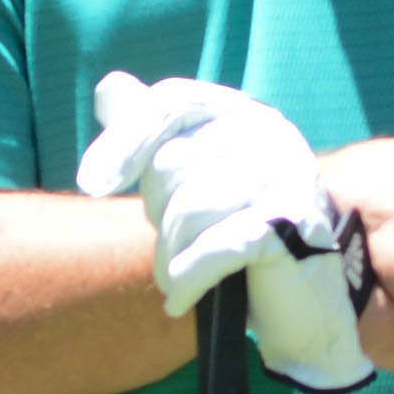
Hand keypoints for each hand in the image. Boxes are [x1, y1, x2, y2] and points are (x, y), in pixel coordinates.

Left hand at [78, 69, 378, 391]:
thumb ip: (153, 134)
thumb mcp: (193, 180)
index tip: (91, 185)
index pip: (172, 103)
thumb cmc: (238, 237)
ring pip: (188, 209)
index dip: (125, 140)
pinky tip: (177, 300)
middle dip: (159, 213)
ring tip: (176, 277)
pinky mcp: (292, 225)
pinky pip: (213, 248)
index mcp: (245, 114)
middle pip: (172, 162)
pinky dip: (188, 278)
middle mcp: (271, 133)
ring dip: (171, 254)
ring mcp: (286, 176)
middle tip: (177, 243)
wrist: (303, 306)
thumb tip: (109, 87)